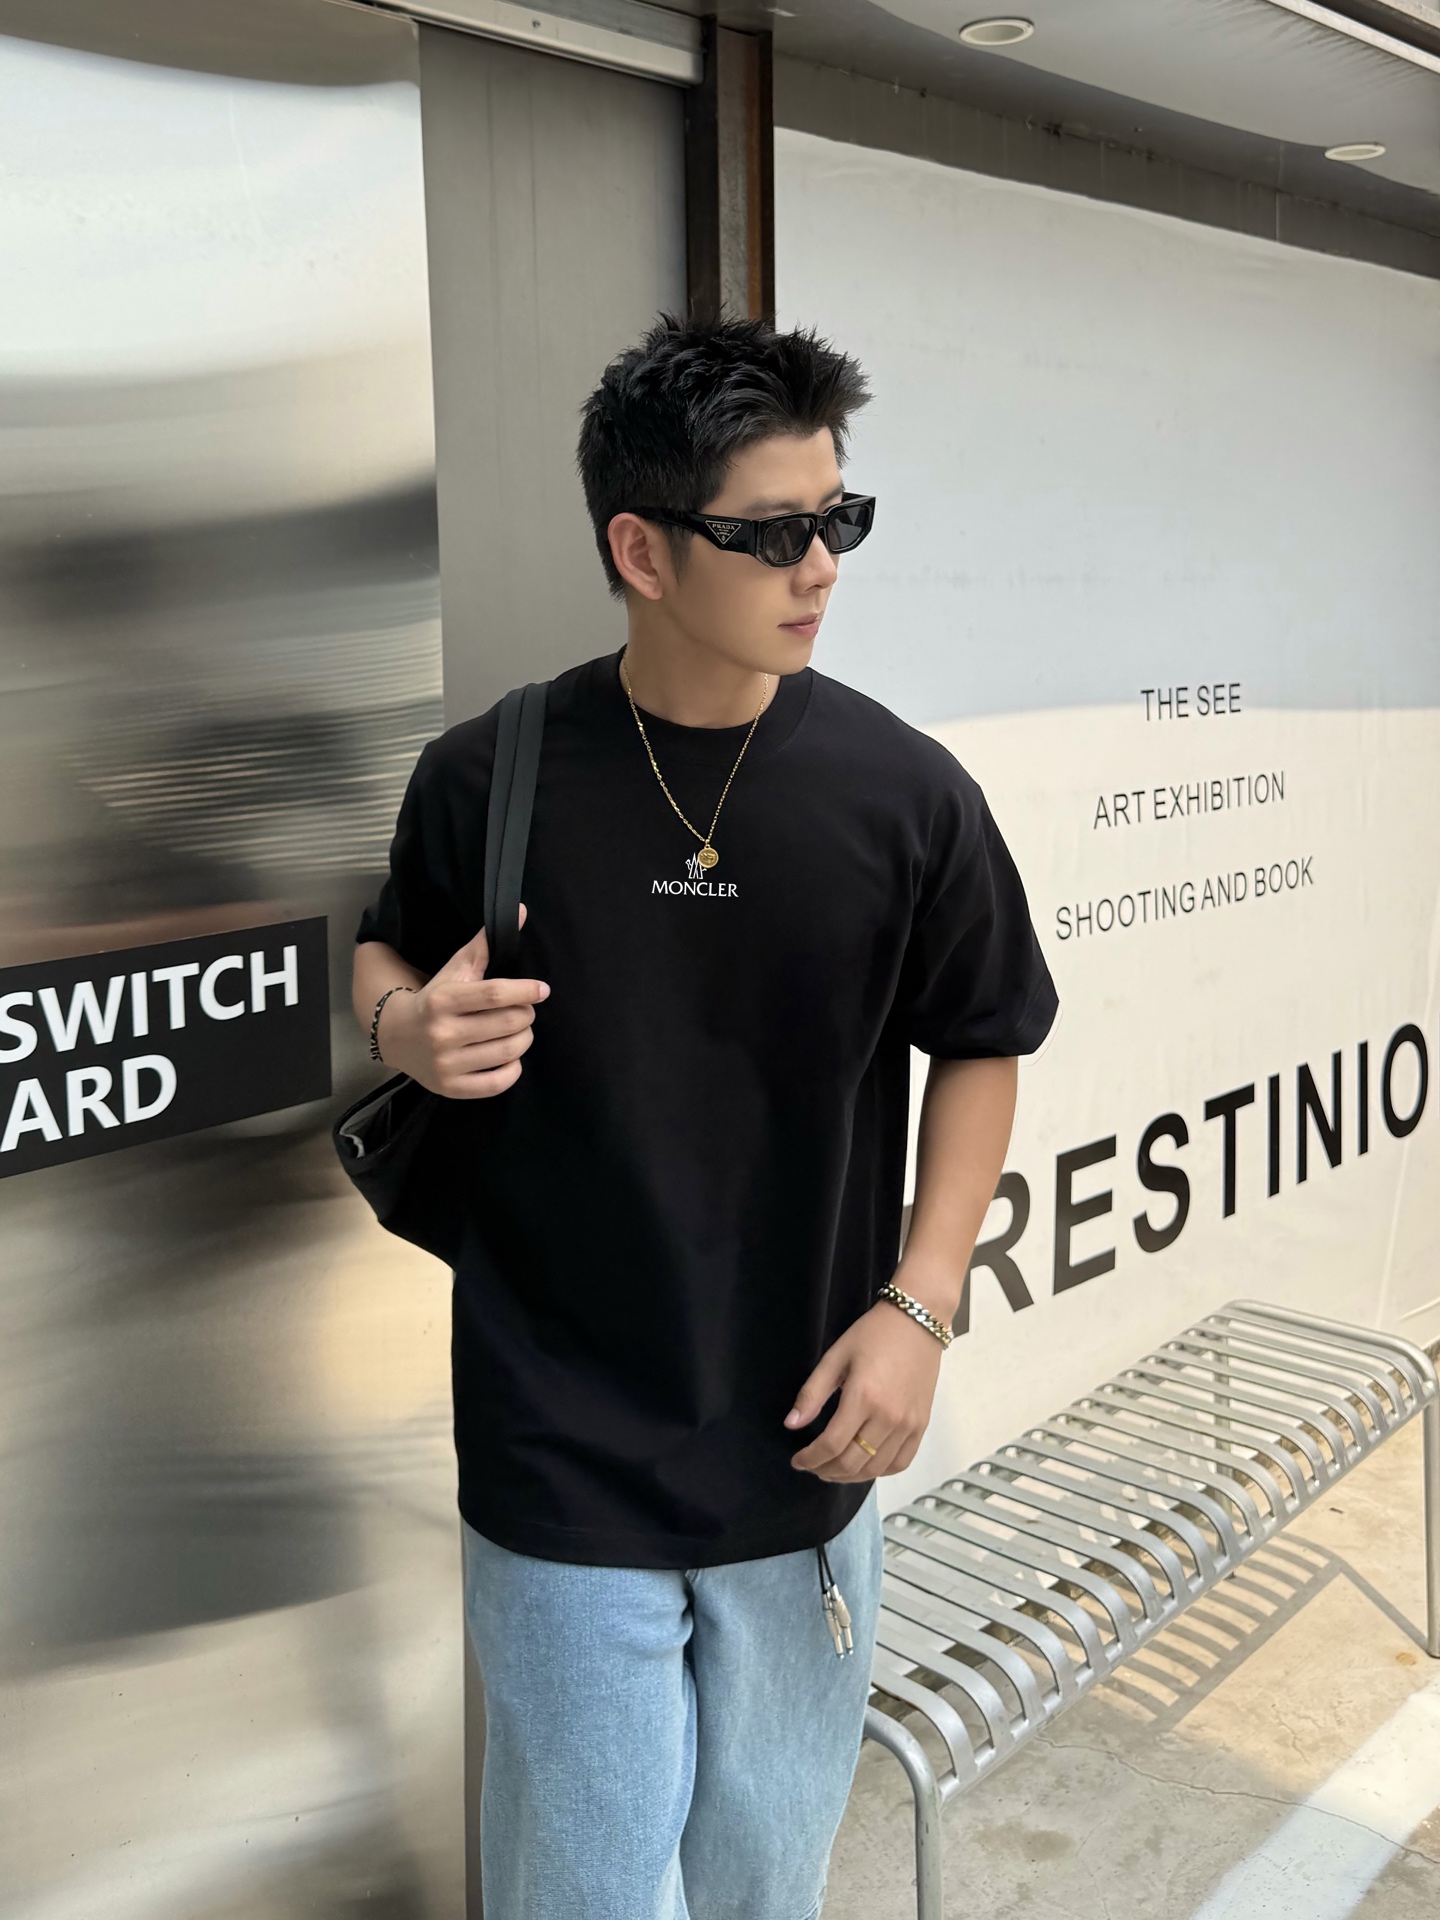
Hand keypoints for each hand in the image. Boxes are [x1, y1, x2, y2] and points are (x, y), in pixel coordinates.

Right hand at [378, 917, 548, 1097]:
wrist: (396, 1036)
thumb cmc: (434, 999)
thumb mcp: (454, 971)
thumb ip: (485, 944)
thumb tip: (521, 910)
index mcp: (443, 1000)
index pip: (495, 994)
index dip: (526, 990)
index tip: (542, 990)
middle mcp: (442, 1033)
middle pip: (509, 1023)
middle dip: (526, 1014)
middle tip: (524, 1011)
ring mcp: (446, 1064)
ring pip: (509, 1051)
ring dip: (524, 1038)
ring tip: (518, 1031)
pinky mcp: (451, 1088)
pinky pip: (498, 1083)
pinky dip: (513, 1069)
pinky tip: (509, 1056)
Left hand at [784, 1292, 947, 1481]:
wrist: (918, 1322)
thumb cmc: (873, 1334)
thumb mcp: (835, 1357)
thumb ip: (812, 1393)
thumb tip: (791, 1425)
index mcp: (863, 1397)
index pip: (831, 1444)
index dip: (810, 1458)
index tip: (798, 1461)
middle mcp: (888, 1417)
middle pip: (852, 1462)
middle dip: (826, 1470)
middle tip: (812, 1466)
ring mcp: (908, 1424)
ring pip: (875, 1468)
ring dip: (850, 1476)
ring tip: (833, 1469)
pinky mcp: (922, 1425)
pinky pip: (901, 1462)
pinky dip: (880, 1471)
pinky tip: (865, 1465)